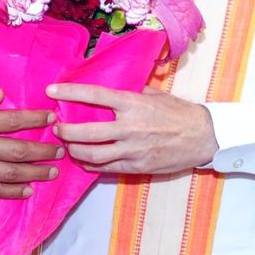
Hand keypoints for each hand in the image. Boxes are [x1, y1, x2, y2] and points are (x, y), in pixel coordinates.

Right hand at [0, 90, 59, 198]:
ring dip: (35, 173)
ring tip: (52, 172)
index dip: (34, 120)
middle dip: (43, 150)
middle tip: (61, 149)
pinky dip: (12, 192)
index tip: (51, 118)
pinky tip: (26, 191)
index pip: (11, 121)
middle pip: (17, 150)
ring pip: (10, 173)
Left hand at [47, 83, 218, 174]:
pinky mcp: (137, 166)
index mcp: (133, 104)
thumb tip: (109, 86)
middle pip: (86, 132)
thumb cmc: (178, 113)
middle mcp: (129, 127)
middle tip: (56, 128)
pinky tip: (83, 160)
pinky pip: (106, 168)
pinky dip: (90, 165)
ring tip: (67, 145)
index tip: (51, 91)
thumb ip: (130, 92)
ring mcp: (132, 149)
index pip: (94, 95)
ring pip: (92, 154)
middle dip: (65, 131)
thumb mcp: (154, 94)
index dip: (70, 92)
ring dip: (74, 150)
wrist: (203, 137)